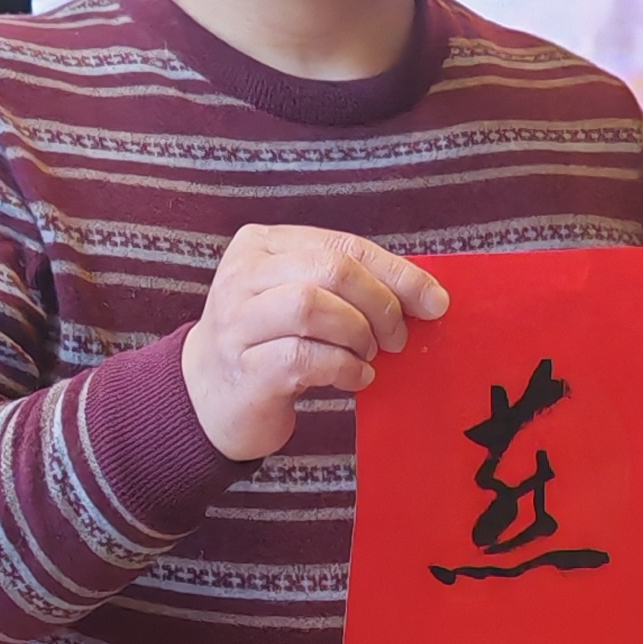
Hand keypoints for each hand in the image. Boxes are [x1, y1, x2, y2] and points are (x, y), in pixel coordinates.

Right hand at [182, 225, 448, 461]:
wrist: (207, 398)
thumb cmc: (270, 344)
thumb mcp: (301, 300)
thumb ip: (349, 287)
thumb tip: (427, 295)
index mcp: (261, 245)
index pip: (341, 245)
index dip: (395, 272)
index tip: (435, 302)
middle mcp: (242, 276)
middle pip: (329, 269)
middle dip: (379, 303)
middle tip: (397, 338)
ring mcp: (235, 322)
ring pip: (310, 306)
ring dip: (357, 334)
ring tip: (368, 356)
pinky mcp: (243, 369)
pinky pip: (303, 358)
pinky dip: (343, 368)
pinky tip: (355, 379)